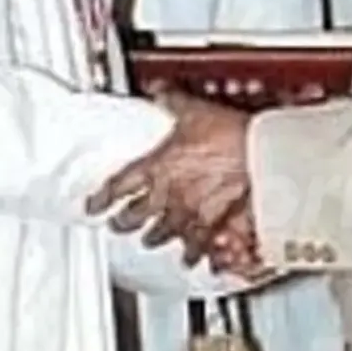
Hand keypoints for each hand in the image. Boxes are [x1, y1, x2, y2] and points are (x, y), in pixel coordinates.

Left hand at [87, 90, 254, 263]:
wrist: (257, 157)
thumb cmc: (228, 136)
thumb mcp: (195, 112)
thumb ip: (173, 102)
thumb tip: (160, 91)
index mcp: (157, 167)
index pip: (118, 187)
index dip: (101, 198)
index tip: (94, 205)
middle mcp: (168, 195)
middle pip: (135, 216)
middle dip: (124, 221)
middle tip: (117, 224)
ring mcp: (189, 214)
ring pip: (161, 234)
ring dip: (153, 237)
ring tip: (148, 240)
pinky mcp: (212, 226)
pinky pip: (196, 247)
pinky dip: (193, 254)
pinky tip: (192, 259)